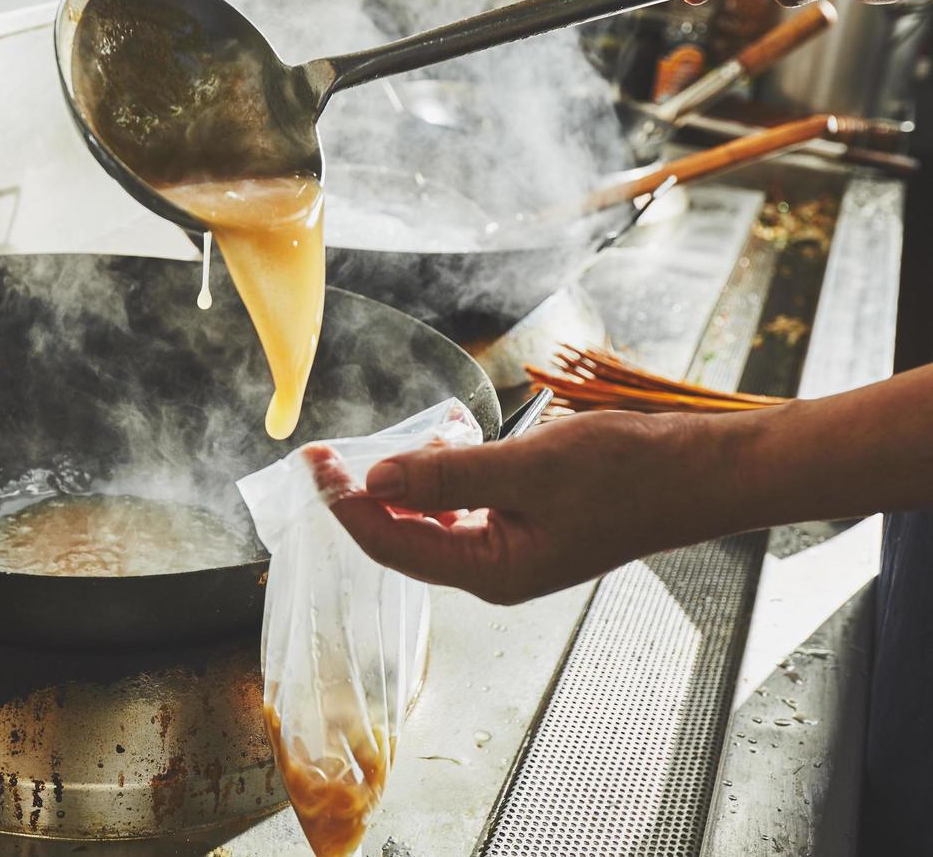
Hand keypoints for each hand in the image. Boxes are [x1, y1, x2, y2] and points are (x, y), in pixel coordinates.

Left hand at [312, 410, 738, 604]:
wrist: (702, 473)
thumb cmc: (628, 475)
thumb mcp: (526, 469)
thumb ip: (445, 478)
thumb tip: (374, 483)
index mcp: (490, 571)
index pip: (390, 544)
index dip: (343, 504)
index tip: (312, 463)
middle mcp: (494, 570)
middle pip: (402, 537)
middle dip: (360, 495)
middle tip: (325, 454)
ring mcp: (512, 550)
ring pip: (431, 521)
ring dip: (402, 485)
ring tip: (381, 445)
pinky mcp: (528, 526)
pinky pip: (464, 508)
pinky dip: (442, 478)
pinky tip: (440, 448)